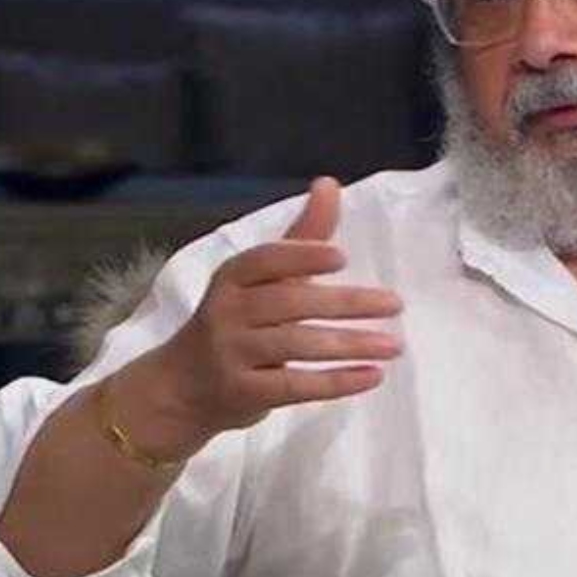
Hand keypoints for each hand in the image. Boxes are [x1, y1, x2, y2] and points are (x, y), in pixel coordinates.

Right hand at [152, 176, 404, 438]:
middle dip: (346, 303)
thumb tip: (329, 183)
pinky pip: (295, 386)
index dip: (301, 256)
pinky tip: (372, 377)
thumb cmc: (236, 322)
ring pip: (297, 345)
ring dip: (350, 345)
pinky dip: (336, 382)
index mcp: (232, 277)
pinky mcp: (243, 393)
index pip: (265, 260)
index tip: (342, 257)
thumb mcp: (262, 279)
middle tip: (394, 304)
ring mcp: (232, 354)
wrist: (182, 388)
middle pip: (290, 303)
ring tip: (393, 346)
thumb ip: (302, 237)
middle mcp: (227, 312)